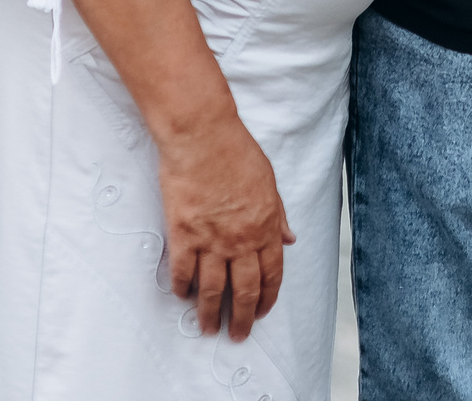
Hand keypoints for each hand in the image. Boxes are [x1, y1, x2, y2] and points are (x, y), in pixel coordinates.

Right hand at [157, 113, 297, 339]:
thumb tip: (288, 239)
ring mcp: (211, 240)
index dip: (267, 298)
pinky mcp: (184, 234)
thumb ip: (278, 215)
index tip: (261, 312)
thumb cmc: (236, 152)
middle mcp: (241, 240)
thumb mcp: (269, 182)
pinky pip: (183, 271)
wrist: (203, 136)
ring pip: (212, 289)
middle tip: (237, 335)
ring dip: (210, 313)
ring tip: (207, 328)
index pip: (271, 274)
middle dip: (242, 318)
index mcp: (265, 227)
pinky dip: (183, 288)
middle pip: (244, 290)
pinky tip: (183, 296)